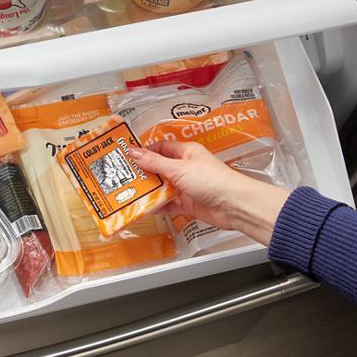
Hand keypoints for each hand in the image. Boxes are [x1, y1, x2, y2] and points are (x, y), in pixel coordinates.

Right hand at [128, 140, 289, 246]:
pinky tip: (144, 208)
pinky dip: (158, 206)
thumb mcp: (179, 168)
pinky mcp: (187, 203)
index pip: (161, 148)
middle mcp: (185, 167)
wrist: (233, 206)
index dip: (144, 152)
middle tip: (122, 178)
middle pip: (159, 168)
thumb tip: (132, 151)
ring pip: (162, 187)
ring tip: (128, 193)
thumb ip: (154, 162)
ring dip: (149, 191)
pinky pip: (168, 204)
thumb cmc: (211, 180)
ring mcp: (186, 186)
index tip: (126, 158)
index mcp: (186, 152)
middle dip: (143, 173)